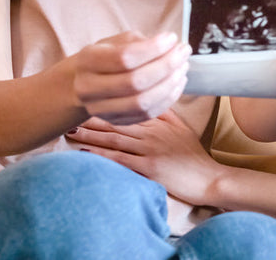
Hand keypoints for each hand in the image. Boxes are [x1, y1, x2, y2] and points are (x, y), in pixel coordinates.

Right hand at [67, 31, 189, 125]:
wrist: (80, 85)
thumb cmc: (104, 58)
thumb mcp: (114, 42)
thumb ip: (139, 42)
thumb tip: (170, 46)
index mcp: (88, 61)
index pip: (125, 57)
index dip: (154, 49)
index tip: (172, 38)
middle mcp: (90, 88)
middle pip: (136, 82)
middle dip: (166, 66)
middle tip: (183, 52)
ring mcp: (102, 109)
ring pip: (143, 102)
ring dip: (170, 84)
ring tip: (183, 67)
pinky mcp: (116, 121)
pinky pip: (147, 114)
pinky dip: (168, 99)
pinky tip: (178, 83)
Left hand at [67, 111, 220, 204]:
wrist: (208, 178)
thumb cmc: (194, 155)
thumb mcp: (181, 127)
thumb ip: (164, 112)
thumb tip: (147, 97)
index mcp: (157, 121)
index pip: (127, 107)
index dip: (105, 102)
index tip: (86, 97)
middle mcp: (151, 132)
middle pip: (115, 122)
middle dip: (90, 117)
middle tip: (68, 111)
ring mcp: (149, 149)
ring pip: (115, 138)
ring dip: (91, 134)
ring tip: (71, 129)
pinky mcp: (149, 167)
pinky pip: (121, 159)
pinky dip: (102, 154)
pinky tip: (85, 151)